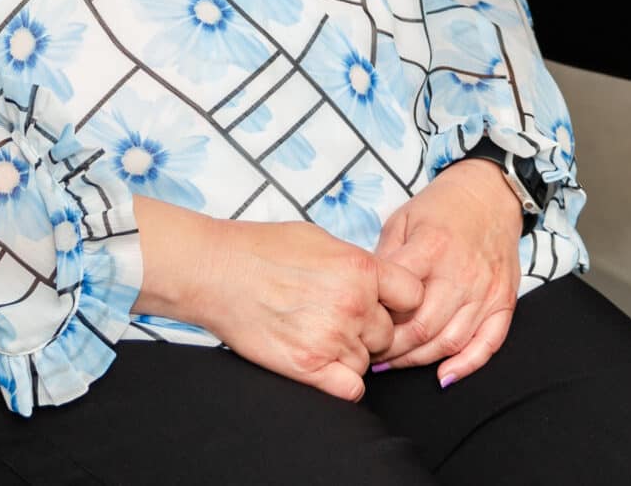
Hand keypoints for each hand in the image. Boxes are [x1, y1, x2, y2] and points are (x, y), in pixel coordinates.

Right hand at [192, 218, 423, 401]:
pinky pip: (351, 389)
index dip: (398, 301)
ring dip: (348, 354)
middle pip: (387, 333)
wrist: (217, 271)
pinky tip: (323, 366)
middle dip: (368, 329)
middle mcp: (354, 304)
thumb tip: (376, 281)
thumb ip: (356, 264)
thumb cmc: (263, 250)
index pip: (412, 295)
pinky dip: (341, 383)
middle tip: (334, 318)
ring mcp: (332, 338)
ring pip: (366, 361)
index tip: (383, 303)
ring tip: (316, 334)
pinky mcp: (308, 367)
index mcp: (361, 268)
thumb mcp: (321, 240)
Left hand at [373, 159, 524, 384]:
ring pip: (451, 342)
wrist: (490, 193)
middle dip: (392, 349)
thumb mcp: (402, 220)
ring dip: (419, 361)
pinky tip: (444, 376)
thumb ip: (386, 259)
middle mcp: (462, 273)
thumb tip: (366, 297)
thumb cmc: (441, 206)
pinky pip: (488, 343)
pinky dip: (467, 365)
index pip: (399, 299)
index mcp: (432, 248)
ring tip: (395, 363)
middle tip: (371, 353)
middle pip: (423, 329)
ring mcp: (486, 290)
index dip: (375, 320)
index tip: (359, 327)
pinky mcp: (504, 300)